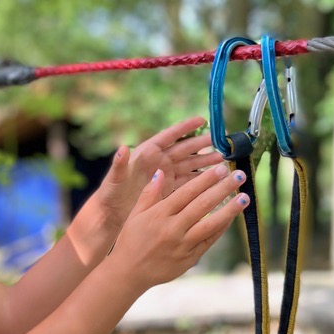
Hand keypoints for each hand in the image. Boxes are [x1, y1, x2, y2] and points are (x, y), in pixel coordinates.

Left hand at [96, 116, 223, 233]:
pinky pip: (188, 181)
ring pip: (189, 165)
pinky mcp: (169, 189)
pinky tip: (214, 179)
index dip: (185, 127)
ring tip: (223, 160)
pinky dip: (201, 180)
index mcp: (146, 153)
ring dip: (205, 162)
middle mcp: (158, 161)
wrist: (112, 214)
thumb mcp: (115, 179)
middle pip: (184, 149)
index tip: (202, 120)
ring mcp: (165, 175)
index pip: (169, 136)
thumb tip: (121, 148)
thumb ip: (119, 164)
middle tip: (221, 142)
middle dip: (202, 145)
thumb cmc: (111, 193)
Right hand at [111, 162, 247, 289]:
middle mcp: (173, 229)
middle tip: (239, 176)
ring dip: (230, 210)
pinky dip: (221, 228)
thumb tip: (161, 172)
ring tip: (245, 197)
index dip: (206, 179)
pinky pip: (209, 240)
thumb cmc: (130, 241)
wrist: (129, 273)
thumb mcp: (135, 215)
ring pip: (211, 224)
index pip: (187, 192)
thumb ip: (149, 193)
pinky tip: (231, 217)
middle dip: (222, 188)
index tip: (220, 168)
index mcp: (159, 215)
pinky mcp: (190, 258)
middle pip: (202, 205)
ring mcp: (183, 245)